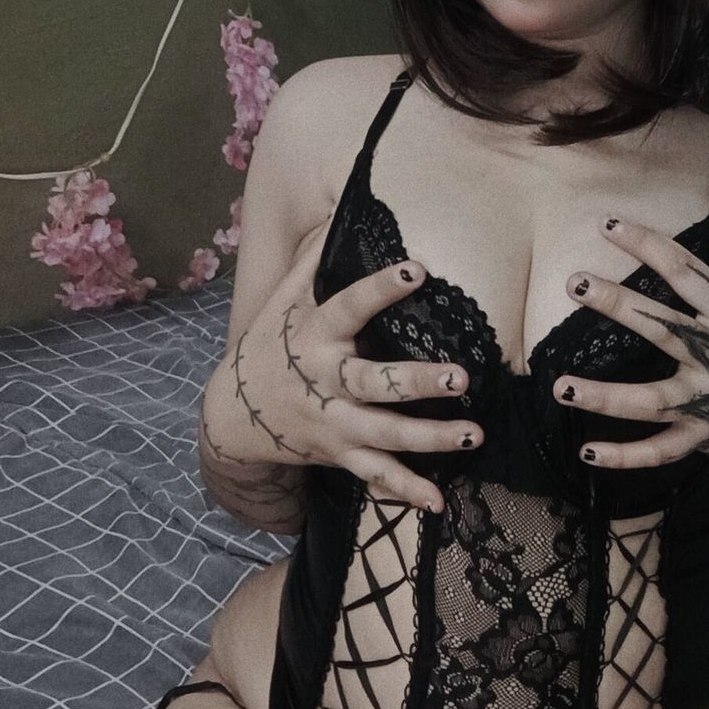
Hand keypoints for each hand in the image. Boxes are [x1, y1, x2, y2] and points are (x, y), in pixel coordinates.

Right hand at [236, 245, 482, 512]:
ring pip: (384, 434)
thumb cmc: (272, 341)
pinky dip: (406, 491)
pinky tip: (439, 501)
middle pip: (373, 382)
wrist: (234, 411)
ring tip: (474, 434)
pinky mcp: (339, 453)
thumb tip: (341, 206)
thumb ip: (314, 256)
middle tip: (460, 377)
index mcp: (314, 334)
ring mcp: (333, 423)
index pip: (348, 305)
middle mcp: (325, 381)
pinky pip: (375, 475)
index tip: (416, 270)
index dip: (379, 289)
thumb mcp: (285, 298)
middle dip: (416, 381)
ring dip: (429, 437)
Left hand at [553, 190, 708, 469]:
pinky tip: (587, 452)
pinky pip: (662, 451)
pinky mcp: (706, 437)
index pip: (683, 270)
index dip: (647, 244)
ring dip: (605, 396)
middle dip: (617, 303)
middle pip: (661, 325)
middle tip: (573, 282)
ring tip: (559, 385)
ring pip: (652, 399)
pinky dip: (627, 456)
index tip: (606, 224)